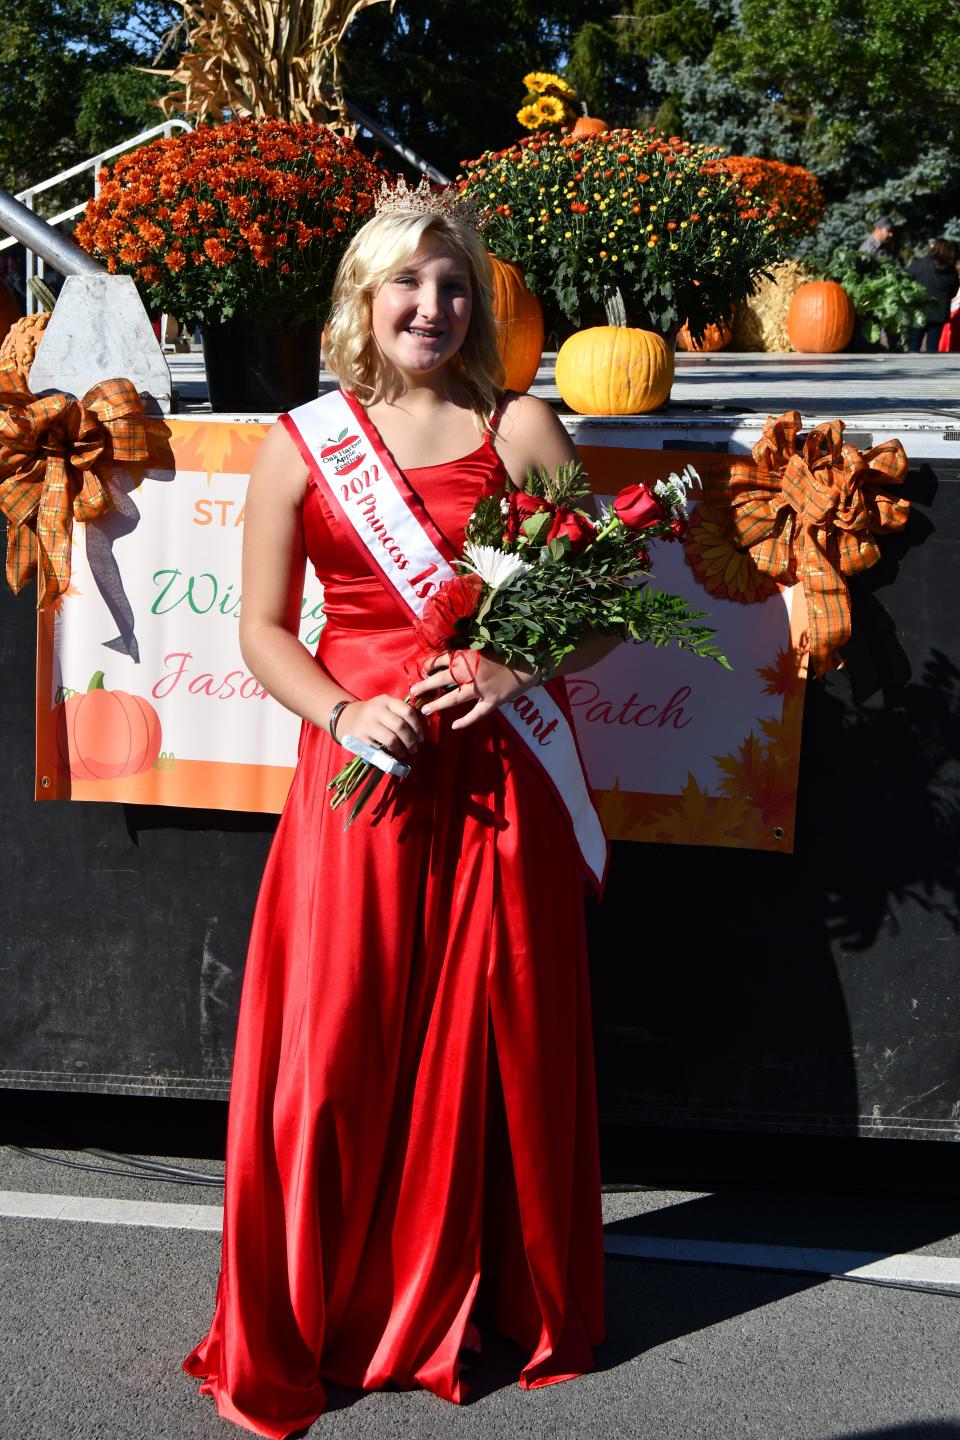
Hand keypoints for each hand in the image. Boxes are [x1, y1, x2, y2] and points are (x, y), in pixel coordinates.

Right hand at [336, 695, 423, 758]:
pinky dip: (388, 755)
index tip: (421, 738)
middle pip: (400, 726)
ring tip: (404, 753)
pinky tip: (392, 756)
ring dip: (401, 749)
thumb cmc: (373, 714)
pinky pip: (379, 749)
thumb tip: (424, 729)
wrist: (345, 717)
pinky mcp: (360, 737)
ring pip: (391, 739)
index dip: (418, 726)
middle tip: (414, 749)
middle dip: (411, 740)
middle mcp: (376, 710)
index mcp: (386, 700)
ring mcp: (367, 724)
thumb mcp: (386, 707)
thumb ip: (402, 714)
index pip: (407, 711)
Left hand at [409, 651, 539, 730]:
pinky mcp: (493, 701)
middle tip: (413, 692)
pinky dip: (465, 721)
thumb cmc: (506, 654)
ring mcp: (482, 688)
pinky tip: (454, 726)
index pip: (442, 659)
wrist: (530, 663)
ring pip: (454, 697)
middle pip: (442, 678)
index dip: (429, 665)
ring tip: (425, 710)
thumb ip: (465, 655)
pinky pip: (476, 713)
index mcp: (468, 656)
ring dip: (439, 704)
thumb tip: (445, 661)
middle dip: (426, 685)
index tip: (421, 670)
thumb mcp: (483, 649)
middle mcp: (472, 672)